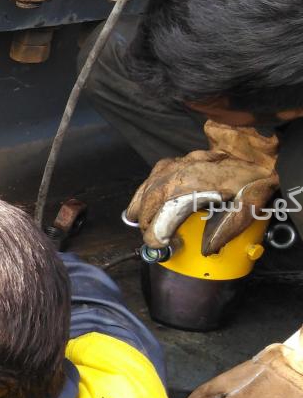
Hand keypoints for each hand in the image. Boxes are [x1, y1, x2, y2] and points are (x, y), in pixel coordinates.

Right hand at [125, 121, 277, 254]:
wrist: (260, 149)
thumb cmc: (255, 176)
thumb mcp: (248, 205)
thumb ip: (227, 229)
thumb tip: (207, 248)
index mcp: (192, 184)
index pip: (163, 213)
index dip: (156, 233)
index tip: (158, 244)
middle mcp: (180, 171)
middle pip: (151, 200)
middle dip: (146, 221)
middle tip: (150, 236)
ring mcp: (178, 162)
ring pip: (149, 185)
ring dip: (140, 204)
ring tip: (136, 219)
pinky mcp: (181, 158)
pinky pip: (155, 174)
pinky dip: (147, 188)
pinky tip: (146, 195)